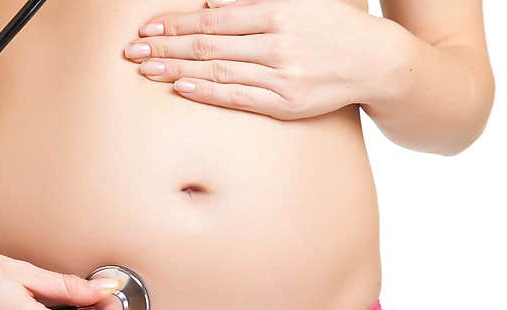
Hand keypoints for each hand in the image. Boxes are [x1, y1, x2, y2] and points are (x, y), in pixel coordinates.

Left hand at [123, 0, 385, 119]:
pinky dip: (207, 92)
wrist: (373, 59)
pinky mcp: (285, 102)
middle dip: (166, 47)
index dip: (176, 22)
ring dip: (177, 70)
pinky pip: (238, 97)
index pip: (212, 16)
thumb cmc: (327, 25)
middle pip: (207, 43)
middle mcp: (275, 41)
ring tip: (146, 71)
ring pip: (217, 70)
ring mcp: (280, 74)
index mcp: (275, 10)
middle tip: (132, 52)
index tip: (147, 27)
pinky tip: (181, 89)